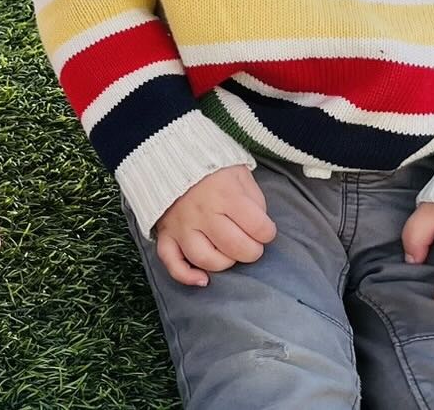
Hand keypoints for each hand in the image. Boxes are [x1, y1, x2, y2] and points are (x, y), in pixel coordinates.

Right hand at [154, 165, 276, 286]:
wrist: (171, 154)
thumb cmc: (213, 168)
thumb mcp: (240, 174)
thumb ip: (253, 201)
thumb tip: (259, 228)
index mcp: (225, 194)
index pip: (258, 228)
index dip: (267, 232)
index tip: (264, 229)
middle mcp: (202, 212)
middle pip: (235, 247)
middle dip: (251, 251)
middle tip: (251, 243)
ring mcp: (182, 224)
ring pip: (205, 258)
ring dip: (224, 262)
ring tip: (229, 253)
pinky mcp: (165, 232)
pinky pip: (170, 261)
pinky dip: (185, 275)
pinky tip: (202, 280)